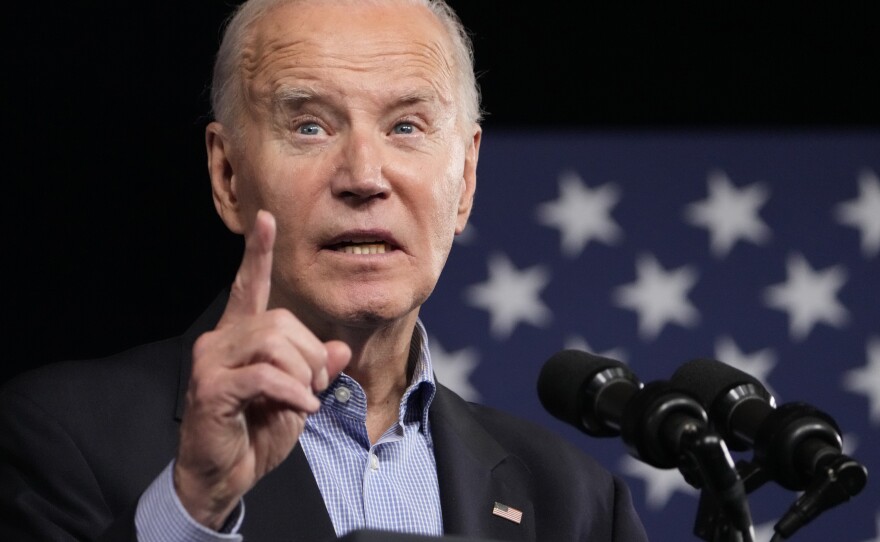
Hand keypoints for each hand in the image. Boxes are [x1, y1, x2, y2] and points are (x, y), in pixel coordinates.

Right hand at [173, 210, 350, 529]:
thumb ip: (315, 371)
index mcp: (240, 337)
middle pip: (281, 321)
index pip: (248, 286)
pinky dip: (293, 392)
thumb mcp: (297, 399)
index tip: (267, 220)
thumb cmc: (255, 434)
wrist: (222, 477)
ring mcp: (212, 362)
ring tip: (304, 399)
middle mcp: (221, 341)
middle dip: (311, 354)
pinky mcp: (211, 388)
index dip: (258, 254)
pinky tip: (301, 408)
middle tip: (316, 387)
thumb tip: (339, 350)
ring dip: (303, 374)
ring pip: (275, 343)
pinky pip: (265, 375)